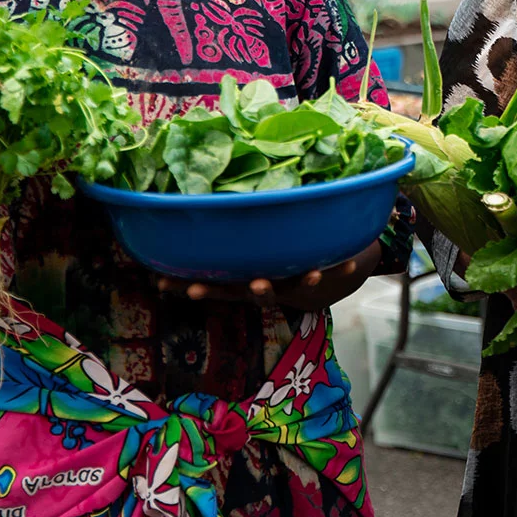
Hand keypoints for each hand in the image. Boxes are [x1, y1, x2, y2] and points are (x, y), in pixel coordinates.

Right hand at [155, 241, 381, 310]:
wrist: (313, 283)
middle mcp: (267, 286)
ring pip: (297, 285)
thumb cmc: (262, 261)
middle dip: (257, 289)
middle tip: (256, 283)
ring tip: (312, 274)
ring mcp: (293, 285)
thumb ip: (213, 244)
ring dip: (304, 280)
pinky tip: (352, 263)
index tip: (180, 287)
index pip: (216, 287)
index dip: (199, 287)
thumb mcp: (236, 259)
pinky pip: (333, 273)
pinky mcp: (319, 278)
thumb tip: (164, 225)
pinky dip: (343, 269)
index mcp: (242, 280)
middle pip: (257, 292)